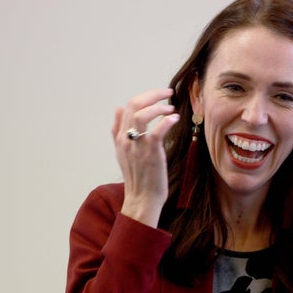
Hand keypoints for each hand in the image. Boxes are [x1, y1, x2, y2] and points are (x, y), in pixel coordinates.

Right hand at [112, 88, 179, 226]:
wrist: (142, 199)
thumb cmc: (138, 177)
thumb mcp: (123, 152)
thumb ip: (118, 130)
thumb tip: (118, 108)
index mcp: (120, 137)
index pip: (129, 106)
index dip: (146, 96)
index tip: (160, 95)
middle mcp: (126, 139)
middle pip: (134, 106)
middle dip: (153, 95)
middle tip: (168, 93)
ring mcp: (137, 146)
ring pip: (142, 114)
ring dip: (158, 106)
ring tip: (171, 108)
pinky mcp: (150, 153)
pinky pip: (156, 131)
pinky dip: (166, 121)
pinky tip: (174, 119)